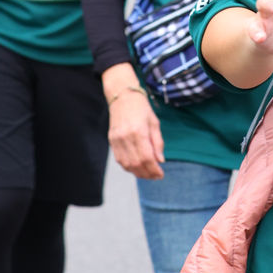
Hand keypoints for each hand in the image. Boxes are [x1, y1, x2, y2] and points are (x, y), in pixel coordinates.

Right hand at [103, 64, 164, 179]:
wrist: (122, 96)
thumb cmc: (141, 107)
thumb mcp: (155, 122)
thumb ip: (158, 142)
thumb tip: (160, 160)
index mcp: (138, 131)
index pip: (146, 158)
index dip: (154, 169)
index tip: (161, 174)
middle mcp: (125, 137)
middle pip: (136, 164)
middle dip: (147, 174)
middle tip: (156, 176)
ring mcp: (116, 139)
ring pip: (126, 164)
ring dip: (138, 173)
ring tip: (148, 174)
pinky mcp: (111, 140)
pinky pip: (119, 159)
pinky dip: (128, 167)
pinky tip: (137, 167)